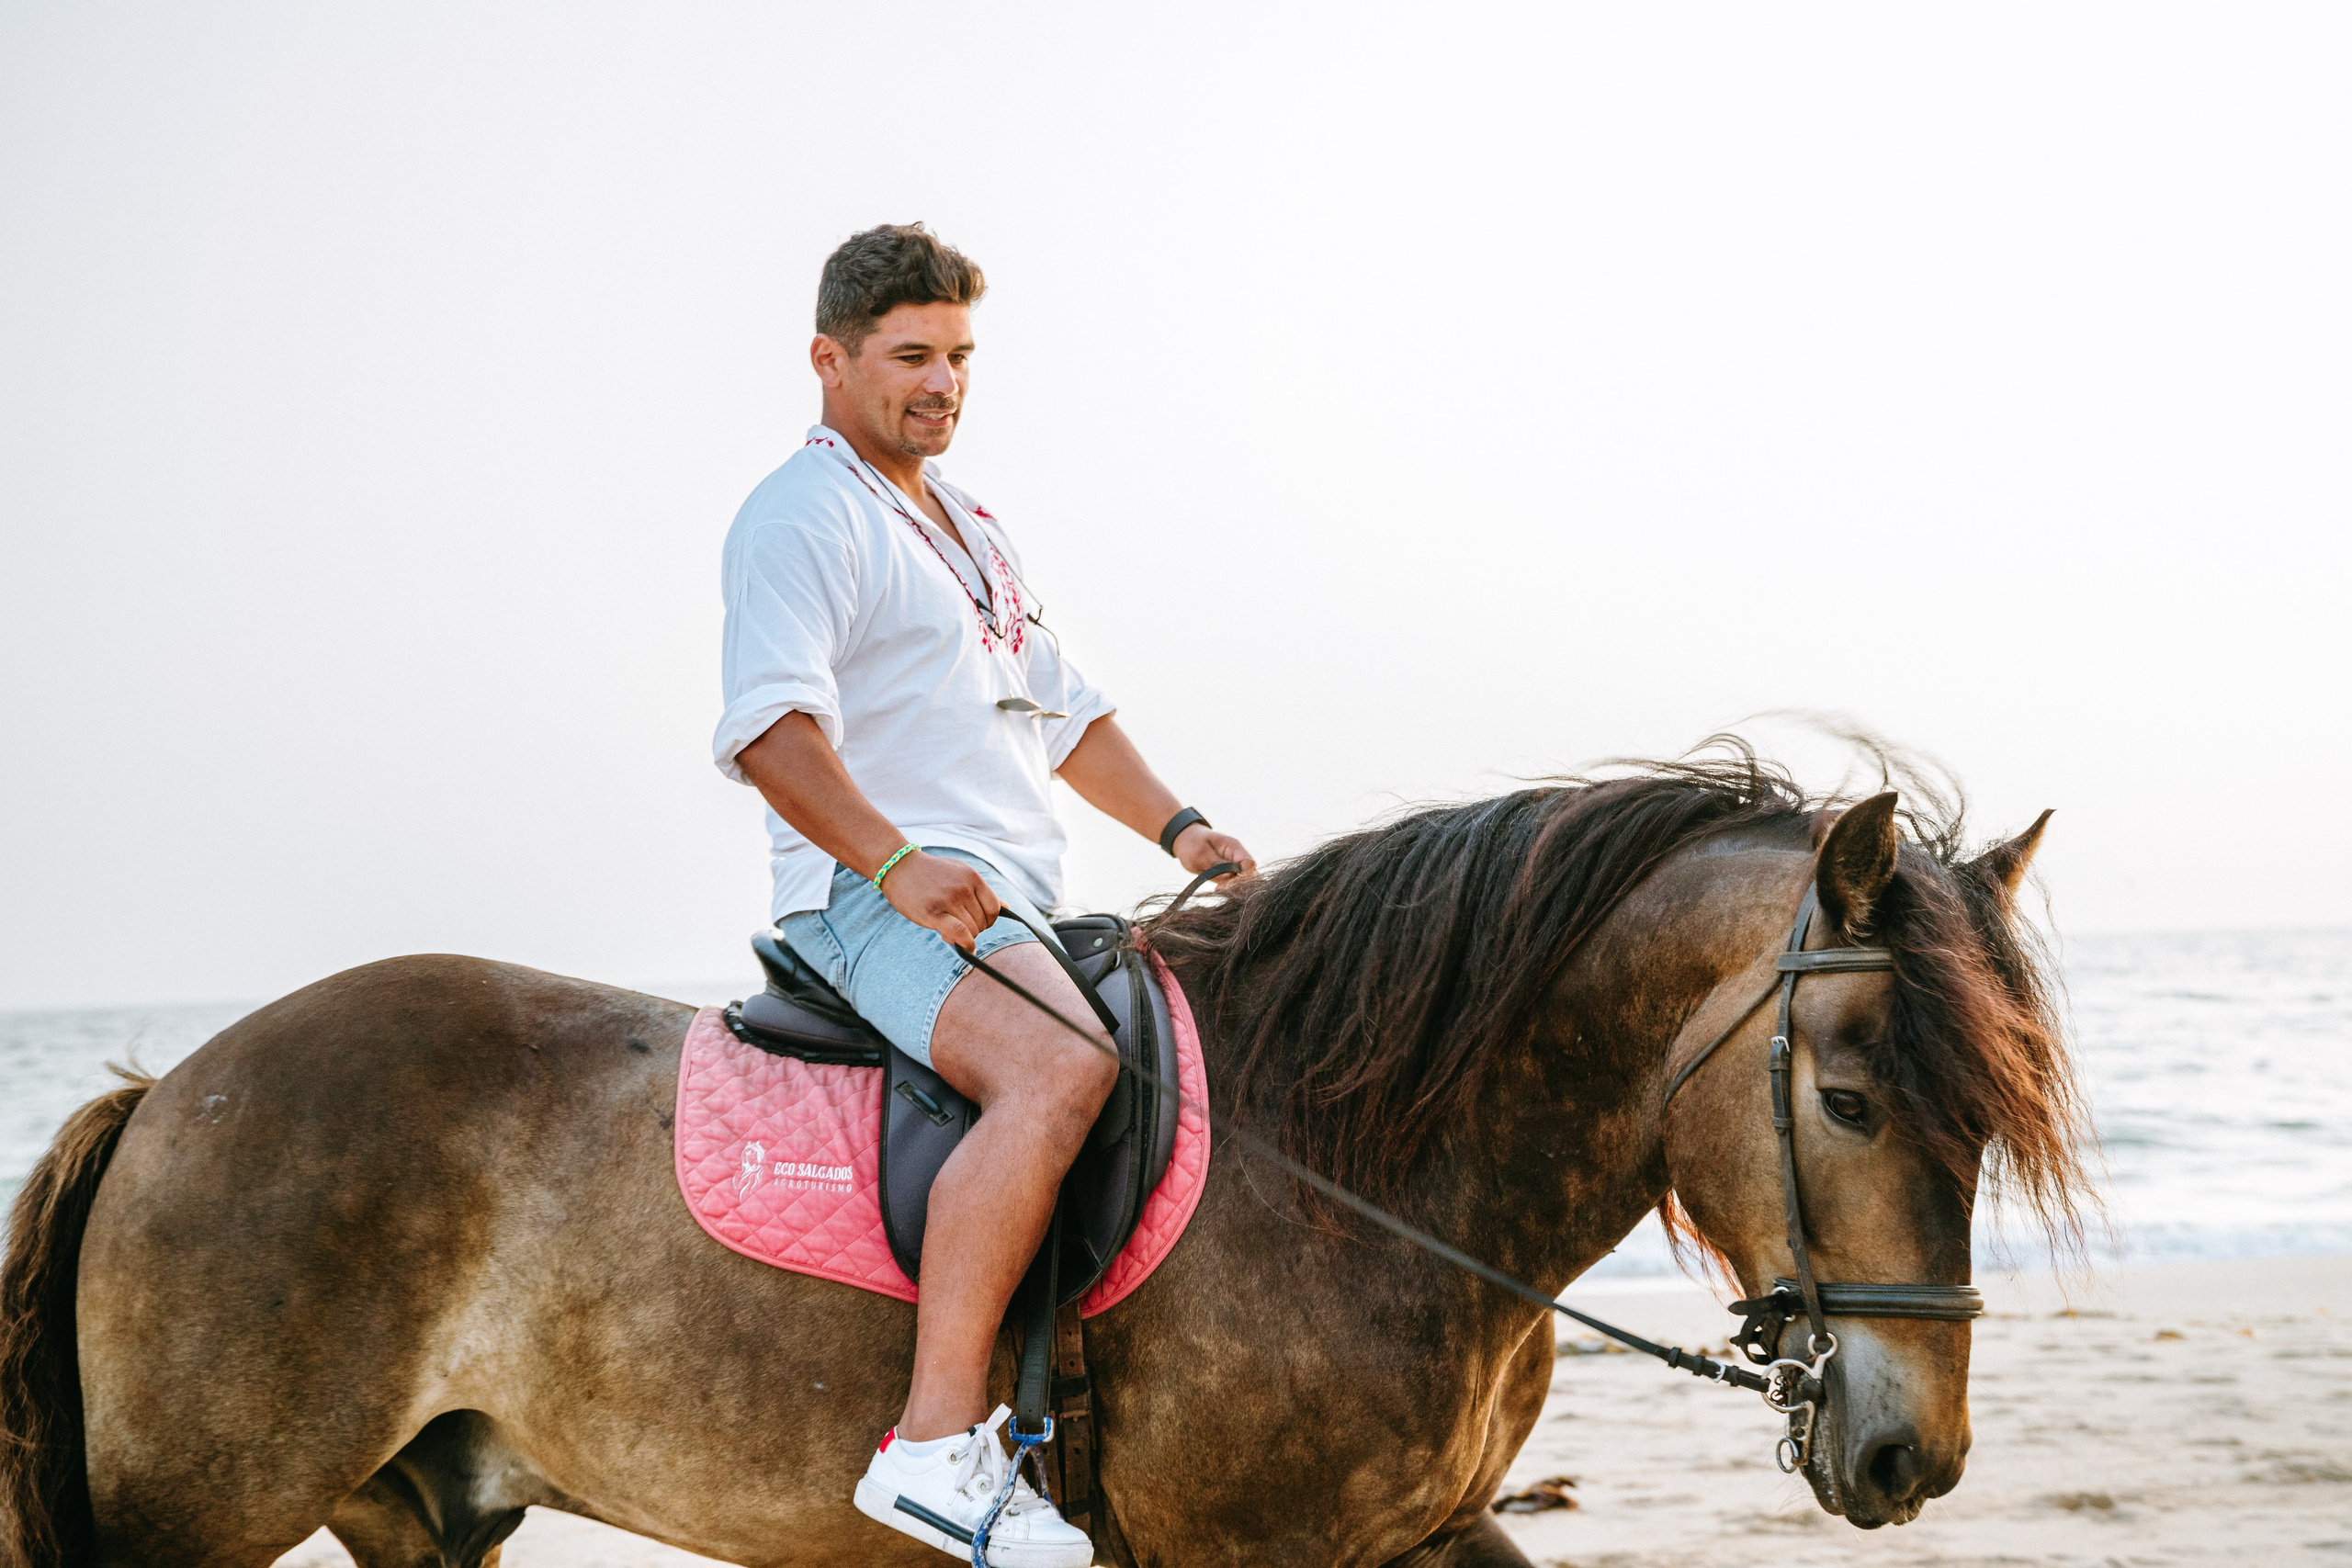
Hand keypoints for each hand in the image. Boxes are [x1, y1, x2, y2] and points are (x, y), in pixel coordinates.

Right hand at [879, 851, 1002, 948]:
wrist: (899, 866)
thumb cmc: (932, 873)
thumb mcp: (961, 873)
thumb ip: (982, 891)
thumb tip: (1007, 907)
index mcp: (973, 877)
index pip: (994, 909)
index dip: (989, 921)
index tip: (977, 922)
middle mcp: (964, 888)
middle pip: (983, 923)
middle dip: (974, 929)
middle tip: (957, 925)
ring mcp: (949, 899)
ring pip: (972, 930)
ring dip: (965, 937)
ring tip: (948, 930)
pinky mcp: (933, 913)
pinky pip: (960, 933)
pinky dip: (966, 944)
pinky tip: (964, 947)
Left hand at [1174, 825, 1255, 882]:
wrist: (1186, 841)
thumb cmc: (1192, 844)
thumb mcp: (1200, 854)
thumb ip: (1216, 865)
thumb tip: (1230, 877)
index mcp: (1234, 847)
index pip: (1249, 864)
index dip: (1243, 877)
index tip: (1227, 884)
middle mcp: (1238, 857)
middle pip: (1250, 874)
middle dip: (1239, 885)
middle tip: (1220, 888)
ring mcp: (1235, 866)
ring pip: (1244, 881)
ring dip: (1233, 888)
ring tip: (1218, 888)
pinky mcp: (1229, 874)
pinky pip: (1235, 884)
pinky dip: (1229, 889)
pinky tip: (1219, 889)